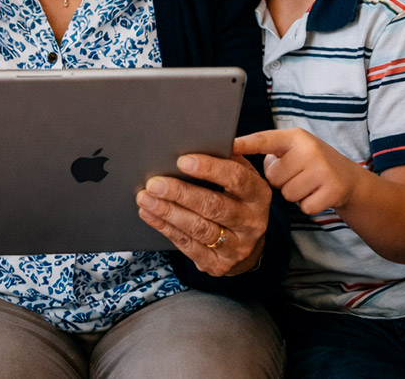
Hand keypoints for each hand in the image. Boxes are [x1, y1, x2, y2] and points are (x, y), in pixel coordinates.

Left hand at [136, 153, 269, 276]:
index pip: (236, 179)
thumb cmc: (236, 198)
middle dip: (181, 193)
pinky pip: (188, 246)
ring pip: (198, 228)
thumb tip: (197, 141)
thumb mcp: (241, 177)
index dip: (209, 169)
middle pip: (214, 206)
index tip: (182, 161)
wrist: (247, 242)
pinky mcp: (219, 264)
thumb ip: (227, 160)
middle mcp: (251, 222)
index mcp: (258, 194)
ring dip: (168, 212)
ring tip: (145, 198)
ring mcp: (237, 246)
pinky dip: (165, 228)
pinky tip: (150, 214)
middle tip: (155, 183)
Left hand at [234, 128, 360, 215]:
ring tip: (308, 183)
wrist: (349, 178)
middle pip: (273, 177)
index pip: (265, 140)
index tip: (227, 146)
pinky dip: (309, 204)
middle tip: (297, 174)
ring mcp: (323, 168)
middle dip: (281, 181)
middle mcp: (309, 149)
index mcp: (294, 137)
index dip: (245, 144)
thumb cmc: (310, 164)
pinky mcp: (333, 189)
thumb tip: (237, 161)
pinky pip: (304, 206)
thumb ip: (269, 153)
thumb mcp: (293, 151)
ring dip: (294, 193)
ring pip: (287, 193)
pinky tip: (318, 194)